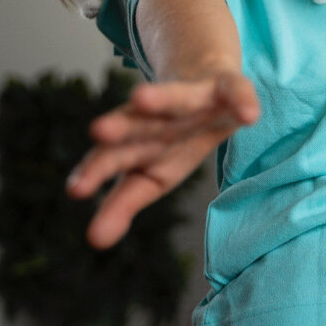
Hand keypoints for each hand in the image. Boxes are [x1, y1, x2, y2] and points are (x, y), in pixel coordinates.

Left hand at [66, 71, 259, 248]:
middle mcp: (160, 118)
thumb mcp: (150, 175)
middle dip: (120, 128)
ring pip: (176, 98)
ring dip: (162, 98)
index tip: (76, 190)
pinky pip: (236, 92)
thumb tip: (94, 241)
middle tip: (99, 131)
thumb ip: (121, 204)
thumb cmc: (174, 141)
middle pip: (137, 125)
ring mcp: (194, 98)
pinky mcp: (227, 86)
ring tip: (141, 98)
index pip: (112, 157)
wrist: (205, 85)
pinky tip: (250, 115)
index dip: (95, 171)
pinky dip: (242, 100)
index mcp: (137, 142)